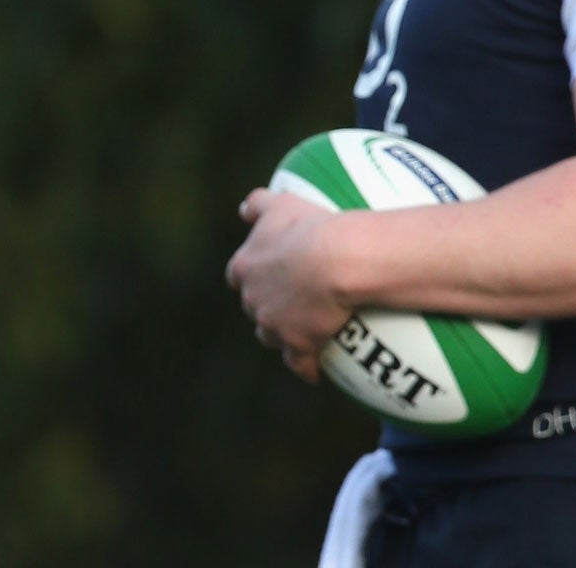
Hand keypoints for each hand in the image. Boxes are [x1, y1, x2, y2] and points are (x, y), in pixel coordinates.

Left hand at [225, 189, 354, 383]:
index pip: (238, 275)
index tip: (266, 275)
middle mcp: (252, 298)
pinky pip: (300, 364)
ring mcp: (273, 324)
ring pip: (271, 336)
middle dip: (265, 305)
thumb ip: (258, 203)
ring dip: (282, 335)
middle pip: (254, 307)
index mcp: (244, 267)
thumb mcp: (281, 204)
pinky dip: (307, 367)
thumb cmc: (309, 227)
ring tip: (302, 335)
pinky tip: (316, 372)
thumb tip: (244, 209)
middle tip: (290, 301)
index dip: (251, 276)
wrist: (337, 260)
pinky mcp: (298, 345)